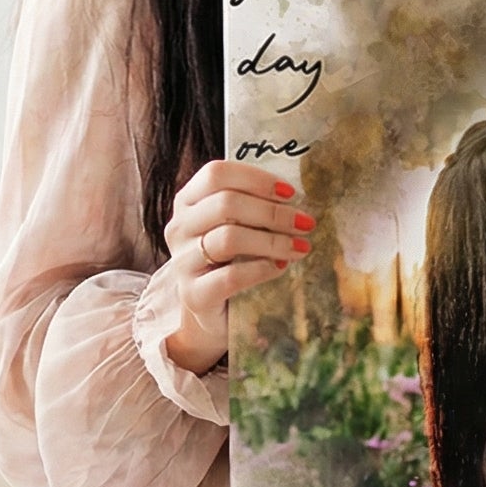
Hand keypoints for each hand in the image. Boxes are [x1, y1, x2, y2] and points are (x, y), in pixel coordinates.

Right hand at [162, 161, 315, 373]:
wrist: (213, 312)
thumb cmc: (232, 259)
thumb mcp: (238, 226)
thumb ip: (255, 205)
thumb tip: (295, 195)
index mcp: (188, 201)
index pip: (216, 174)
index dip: (256, 179)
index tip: (290, 192)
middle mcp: (179, 227)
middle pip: (226, 204)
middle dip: (273, 213)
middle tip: (306, 223)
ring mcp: (182, 261)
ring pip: (229, 239)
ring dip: (273, 241)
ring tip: (301, 246)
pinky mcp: (193, 294)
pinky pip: (231, 276)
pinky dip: (262, 269)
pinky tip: (281, 266)